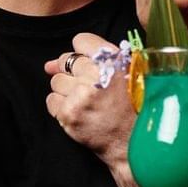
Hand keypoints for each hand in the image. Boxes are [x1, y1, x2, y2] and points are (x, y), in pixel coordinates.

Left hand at [44, 32, 136, 167]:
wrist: (135, 145)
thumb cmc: (135, 109)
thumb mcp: (131, 74)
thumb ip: (103, 58)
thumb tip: (56, 61)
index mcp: (114, 60)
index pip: (81, 41)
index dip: (82, 53)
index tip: (85, 63)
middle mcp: (96, 74)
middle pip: (65, 61)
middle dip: (72, 73)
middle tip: (86, 87)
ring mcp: (81, 95)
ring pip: (56, 81)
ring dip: (67, 91)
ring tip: (86, 102)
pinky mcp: (69, 114)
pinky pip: (51, 101)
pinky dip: (61, 107)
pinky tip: (79, 113)